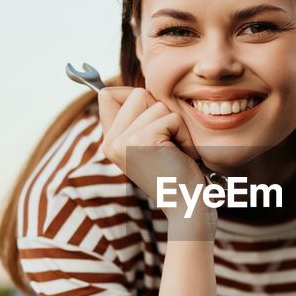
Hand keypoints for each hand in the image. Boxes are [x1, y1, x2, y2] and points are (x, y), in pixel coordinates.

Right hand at [97, 87, 206, 219]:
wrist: (187, 206)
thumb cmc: (176, 173)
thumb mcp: (149, 144)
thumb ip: (138, 118)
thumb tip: (138, 89)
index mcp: (109, 141)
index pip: (108, 94)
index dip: (136, 99)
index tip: (153, 124)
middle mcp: (110, 141)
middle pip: (136, 93)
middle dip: (162, 114)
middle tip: (167, 144)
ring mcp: (123, 141)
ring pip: (157, 105)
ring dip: (176, 127)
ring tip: (175, 152)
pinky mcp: (142, 140)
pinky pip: (172, 118)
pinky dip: (184, 136)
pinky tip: (181, 157)